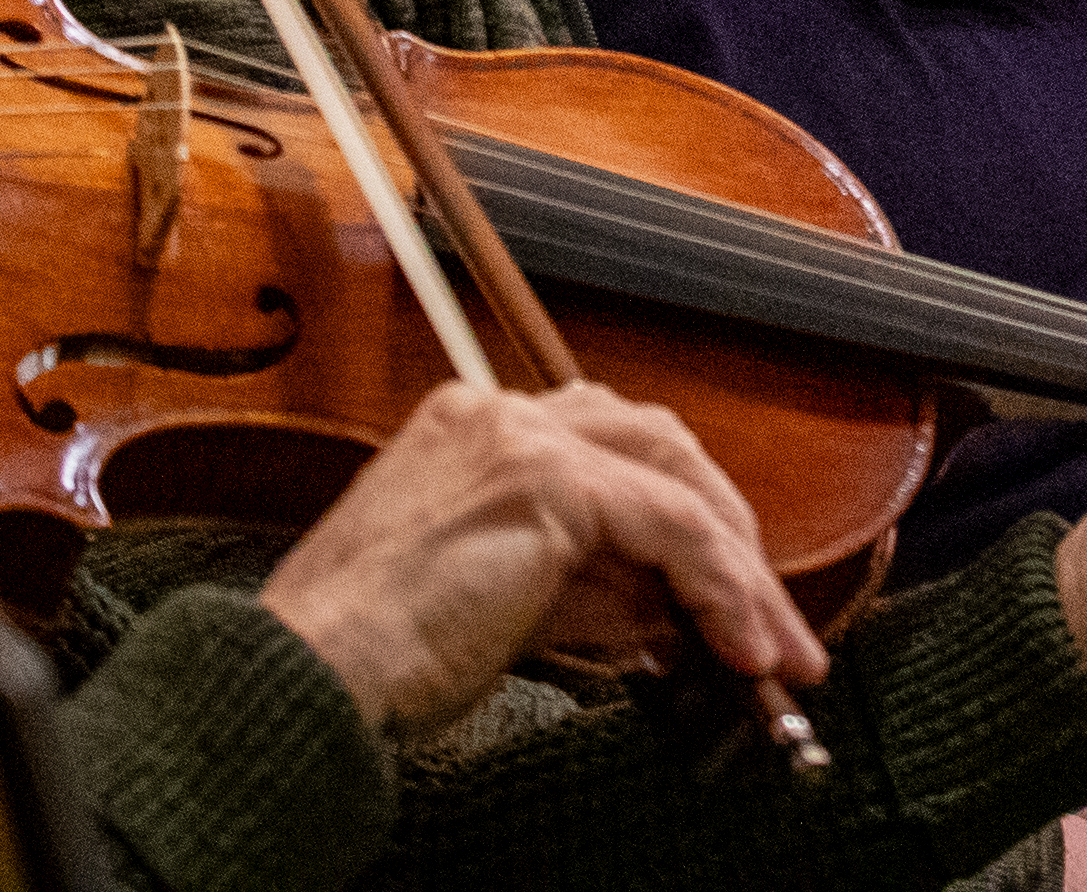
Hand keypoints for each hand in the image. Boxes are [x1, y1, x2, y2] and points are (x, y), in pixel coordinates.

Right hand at [250, 380, 822, 742]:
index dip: (675, 520)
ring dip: (737, 566)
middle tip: (766, 617)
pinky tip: (739, 641)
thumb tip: (671, 611)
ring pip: (675, 478)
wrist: (313, 672)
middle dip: (724, 533)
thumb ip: (587, 589)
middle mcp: (498, 415)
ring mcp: (521, 437)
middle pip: (656, 446)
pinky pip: (672, 524)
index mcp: (472, 432)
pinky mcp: (548, 481)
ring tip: (773, 645)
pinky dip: (719, 584)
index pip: (608, 452)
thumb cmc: (380, 658)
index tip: (717, 595)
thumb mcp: (504, 607)